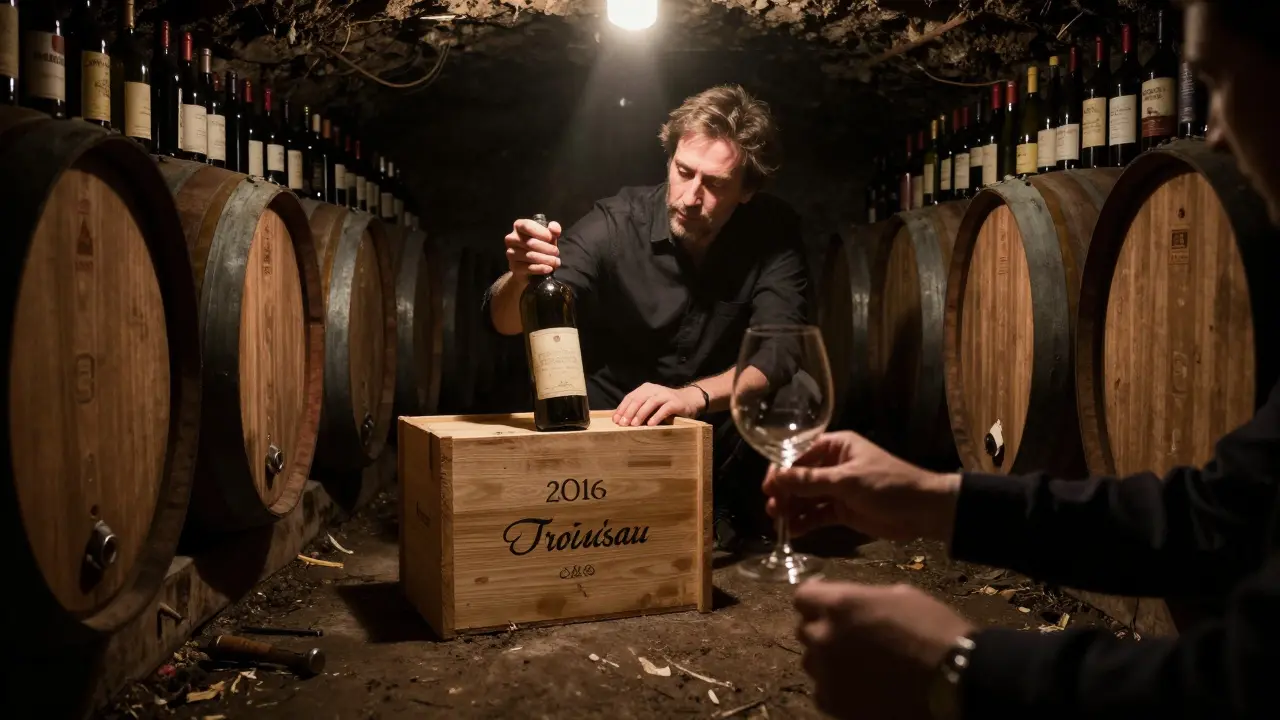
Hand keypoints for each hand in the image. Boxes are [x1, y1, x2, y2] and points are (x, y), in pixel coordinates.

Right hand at [504, 218, 561, 278]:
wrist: (529, 266)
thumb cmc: (539, 246)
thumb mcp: (548, 236)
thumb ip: (553, 229)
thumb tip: (554, 229)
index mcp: (518, 226)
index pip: (527, 226)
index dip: (541, 232)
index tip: (551, 238)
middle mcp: (511, 238)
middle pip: (531, 243)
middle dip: (547, 248)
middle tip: (556, 252)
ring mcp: (511, 253)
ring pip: (531, 256)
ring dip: (547, 259)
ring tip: (556, 261)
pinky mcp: (513, 266)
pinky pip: (529, 268)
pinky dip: (541, 268)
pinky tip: (549, 268)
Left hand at [612, 383, 703, 426]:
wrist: (690, 400)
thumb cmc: (666, 405)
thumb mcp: (650, 404)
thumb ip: (638, 408)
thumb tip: (621, 420)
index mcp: (646, 388)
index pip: (630, 397)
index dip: (622, 408)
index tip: (615, 420)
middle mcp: (655, 389)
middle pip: (639, 399)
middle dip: (629, 412)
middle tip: (623, 424)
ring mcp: (665, 395)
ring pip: (650, 402)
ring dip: (641, 414)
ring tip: (634, 424)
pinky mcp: (675, 402)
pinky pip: (664, 409)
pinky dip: (656, 416)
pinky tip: (650, 424)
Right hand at [761, 431, 959, 541]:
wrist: (925, 511)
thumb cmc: (888, 484)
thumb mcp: (848, 481)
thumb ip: (810, 482)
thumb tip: (775, 478)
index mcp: (836, 447)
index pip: (799, 454)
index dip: (781, 469)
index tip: (768, 486)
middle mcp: (833, 465)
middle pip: (799, 478)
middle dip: (784, 492)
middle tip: (772, 508)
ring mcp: (838, 489)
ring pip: (807, 498)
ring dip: (792, 509)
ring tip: (778, 522)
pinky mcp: (843, 511)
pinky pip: (818, 515)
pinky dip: (806, 522)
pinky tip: (793, 532)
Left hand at [795, 580, 974, 719]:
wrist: (956, 680)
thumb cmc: (935, 631)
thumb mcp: (901, 596)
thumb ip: (865, 599)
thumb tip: (853, 603)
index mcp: (840, 605)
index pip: (803, 596)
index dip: (815, 597)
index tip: (825, 601)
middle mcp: (825, 637)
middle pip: (805, 629)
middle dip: (823, 629)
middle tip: (848, 635)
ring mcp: (828, 674)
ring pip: (812, 662)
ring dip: (828, 659)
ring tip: (857, 665)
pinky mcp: (835, 704)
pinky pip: (823, 692)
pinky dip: (837, 689)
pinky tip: (860, 688)